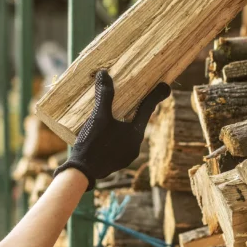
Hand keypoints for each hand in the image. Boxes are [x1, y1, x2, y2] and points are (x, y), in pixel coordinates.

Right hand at [54, 70, 170, 189]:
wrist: (82, 172)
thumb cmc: (93, 144)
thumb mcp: (99, 117)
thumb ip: (104, 95)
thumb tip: (104, 74)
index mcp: (135, 134)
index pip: (148, 109)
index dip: (156, 95)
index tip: (165, 86)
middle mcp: (134, 146)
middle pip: (138, 121)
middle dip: (137, 108)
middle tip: (136, 96)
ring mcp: (125, 156)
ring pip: (128, 132)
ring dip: (124, 122)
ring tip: (115, 112)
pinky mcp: (115, 161)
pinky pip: (120, 142)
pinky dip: (116, 132)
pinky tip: (106, 130)